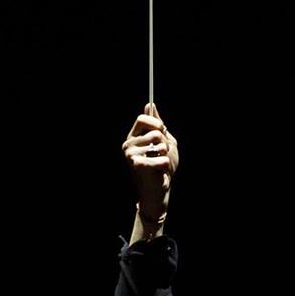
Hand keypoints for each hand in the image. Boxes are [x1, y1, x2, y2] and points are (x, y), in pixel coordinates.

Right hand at [122, 104, 177, 234]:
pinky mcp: (137, 166)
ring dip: (166, 155)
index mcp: (134, 136)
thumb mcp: (164, 142)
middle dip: (165, 143)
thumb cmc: (161, 167)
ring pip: (160, 145)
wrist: (158, 190)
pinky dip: (166, 166)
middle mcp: (128, 144)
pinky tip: (159, 172)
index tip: (163, 131)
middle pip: (154, 132)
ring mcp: (130, 155)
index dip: (156, 123)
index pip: (143, 119)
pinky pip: (162, 159)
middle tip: (161, 155)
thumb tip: (150, 104)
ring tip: (160, 164)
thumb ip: (157, 125)